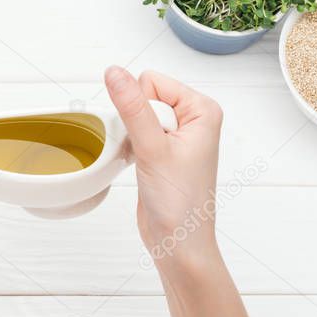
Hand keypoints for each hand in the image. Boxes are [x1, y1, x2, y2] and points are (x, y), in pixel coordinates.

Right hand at [104, 67, 222, 269]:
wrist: (178, 243)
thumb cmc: (179, 203)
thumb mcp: (153, 148)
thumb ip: (132, 107)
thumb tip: (114, 72)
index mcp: (202, 110)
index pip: (152, 81)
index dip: (141, 108)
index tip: (152, 139)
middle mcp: (192, 118)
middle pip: (142, 95)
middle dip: (135, 122)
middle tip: (149, 153)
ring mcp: (177, 134)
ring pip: (134, 114)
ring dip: (130, 135)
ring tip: (145, 161)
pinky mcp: (161, 149)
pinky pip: (133, 130)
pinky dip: (129, 145)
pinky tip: (138, 165)